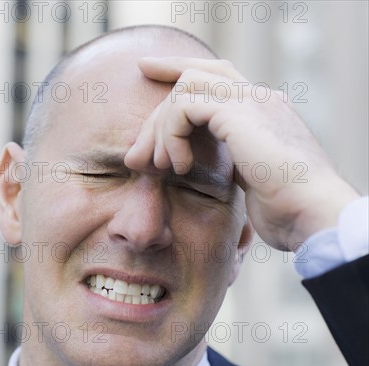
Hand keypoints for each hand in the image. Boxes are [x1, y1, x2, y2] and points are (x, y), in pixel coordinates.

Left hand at [124, 57, 358, 250]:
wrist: (312, 213)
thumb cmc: (284, 207)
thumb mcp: (247, 177)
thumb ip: (223, 161)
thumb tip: (186, 163)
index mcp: (260, 108)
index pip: (213, 74)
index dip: (176, 69)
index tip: (146, 70)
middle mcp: (256, 96)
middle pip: (193, 75)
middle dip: (157, 113)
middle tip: (137, 155)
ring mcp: (250, 100)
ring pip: (184, 87)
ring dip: (162, 128)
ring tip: (162, 166)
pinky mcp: (238, 112)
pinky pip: (184, 106)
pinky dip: (172, 136)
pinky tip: (181, 167)